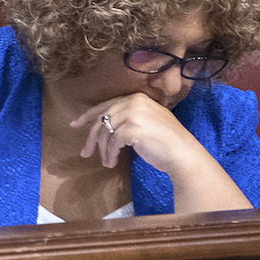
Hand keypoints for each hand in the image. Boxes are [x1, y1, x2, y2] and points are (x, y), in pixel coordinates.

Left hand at [71, 91, 248, 212]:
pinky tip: (111, 162)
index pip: (106, 105)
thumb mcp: (146, 122)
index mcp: (136, 98)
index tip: (75, 125)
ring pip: (106, 132)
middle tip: (84, 152)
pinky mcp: (133, 128)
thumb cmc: (166, 143)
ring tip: (105, 162)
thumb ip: (127, 118)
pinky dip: (110, 154)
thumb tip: (103, 125)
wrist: (185, 155)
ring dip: (102, 150)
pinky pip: (113, 142)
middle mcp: (133, 102)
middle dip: (91, 137)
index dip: (88, 116)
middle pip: (102, 118)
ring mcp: (133, 114)